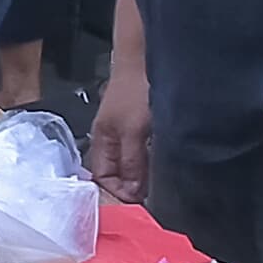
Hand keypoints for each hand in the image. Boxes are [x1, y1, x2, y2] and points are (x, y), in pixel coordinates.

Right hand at [88, 73, 153, 205]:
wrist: (145, 59)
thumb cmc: (135, 89)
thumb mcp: (133, 130)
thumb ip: (131, 161)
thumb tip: (132, 190)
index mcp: (101, 141)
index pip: (101, 179)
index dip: (116, 193)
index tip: (137, 203)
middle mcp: (110, 139)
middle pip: (114, 173)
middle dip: (129, 187)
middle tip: (149, 199)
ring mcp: (124, 131)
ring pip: (129, 163)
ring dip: (141, 175)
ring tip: (156, 185)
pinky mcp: (138, 125)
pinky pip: (140, 152)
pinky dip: (149, 161)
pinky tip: (161, 163)